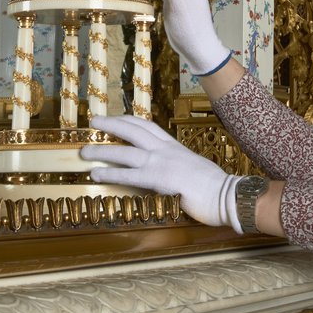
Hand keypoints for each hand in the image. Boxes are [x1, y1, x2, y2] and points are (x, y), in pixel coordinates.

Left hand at [82, 115, 240, 231]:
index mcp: (175, 146)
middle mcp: (166, 149)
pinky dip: (109, 173)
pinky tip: (96, 174)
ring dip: (101, 150)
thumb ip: (179, 167)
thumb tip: (170, 173)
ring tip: (84, 152)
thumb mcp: (194, 170)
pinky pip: (128, 174)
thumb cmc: (216, 187)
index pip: (148, 126)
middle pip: (133, 129)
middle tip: (93, 122)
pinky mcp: (159, 179)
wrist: (228, 195)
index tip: (115, 117)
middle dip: (111, 123)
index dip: (129, 120)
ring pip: (125, 151)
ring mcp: (162, 162)